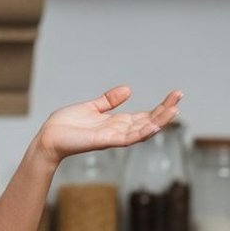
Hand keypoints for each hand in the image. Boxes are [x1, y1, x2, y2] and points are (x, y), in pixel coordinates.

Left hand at [35, 85, 181, 163]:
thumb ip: (109, 101)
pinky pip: (128, 138)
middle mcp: (119, 131)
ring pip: (143, 130)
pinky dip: (142, 132)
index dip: (160, 107)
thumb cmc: (66, 124)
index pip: (145, 115)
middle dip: (165, 111)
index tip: (175, 96)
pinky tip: (155, 125)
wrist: (49, 136)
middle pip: (149, 121)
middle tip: (179, 97)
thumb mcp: (91, 107)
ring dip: (159, 121)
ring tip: (175, 110)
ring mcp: (114, 137)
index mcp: (117, 122)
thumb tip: (128, 89)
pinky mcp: (105, 141)